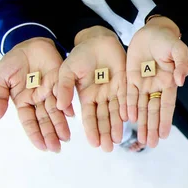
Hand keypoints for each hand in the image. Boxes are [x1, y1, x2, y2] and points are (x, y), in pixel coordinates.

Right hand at [0, 37, 72, 152]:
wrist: (28, 43)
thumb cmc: (12, 62)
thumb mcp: (0, 79)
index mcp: (23, 101)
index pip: (30, 122)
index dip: (35, 134)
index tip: (42, 147)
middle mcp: (38, 99)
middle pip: (45, 120)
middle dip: (51, 134)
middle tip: (57, 148)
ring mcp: (51, 91)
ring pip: (57, 111)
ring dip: (61, 124)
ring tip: (66, 137)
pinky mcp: (61, 80)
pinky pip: (66, 95)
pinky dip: (69, 105)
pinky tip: (72, 115)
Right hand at [57, 26, 126, 151]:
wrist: (98, 39)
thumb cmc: (80, 54)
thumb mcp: (67, 70)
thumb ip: (64, 87)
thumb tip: (59, 106)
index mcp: (86, 95)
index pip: (89, 117)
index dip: (91, 130)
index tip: (93, 144)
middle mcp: (101, 96)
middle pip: (104, 118)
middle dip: (105, 133)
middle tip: (108, 148)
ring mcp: (114, 89)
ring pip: (116, 111)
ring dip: (117, 125)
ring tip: (118, 140)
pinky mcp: (126, 81)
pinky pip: (127, 97)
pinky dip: (127, 108)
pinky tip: (128, 119)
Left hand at [126, 17, 187, 147]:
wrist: (152, 30)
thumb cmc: (168, 39)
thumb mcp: (178, 49)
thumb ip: (182, 64)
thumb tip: (181, 81)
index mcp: (169, 81)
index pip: (167, 105)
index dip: (165, 120)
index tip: (164, 135)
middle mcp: (156, 86)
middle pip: (153, 110)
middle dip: (152, 127)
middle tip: (151, 144)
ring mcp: (143, 83)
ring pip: (141, 107)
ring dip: (141, 123)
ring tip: (141, 140)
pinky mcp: (130, 78)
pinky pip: (128, 95)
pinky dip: (128, 107)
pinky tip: (128, 120)